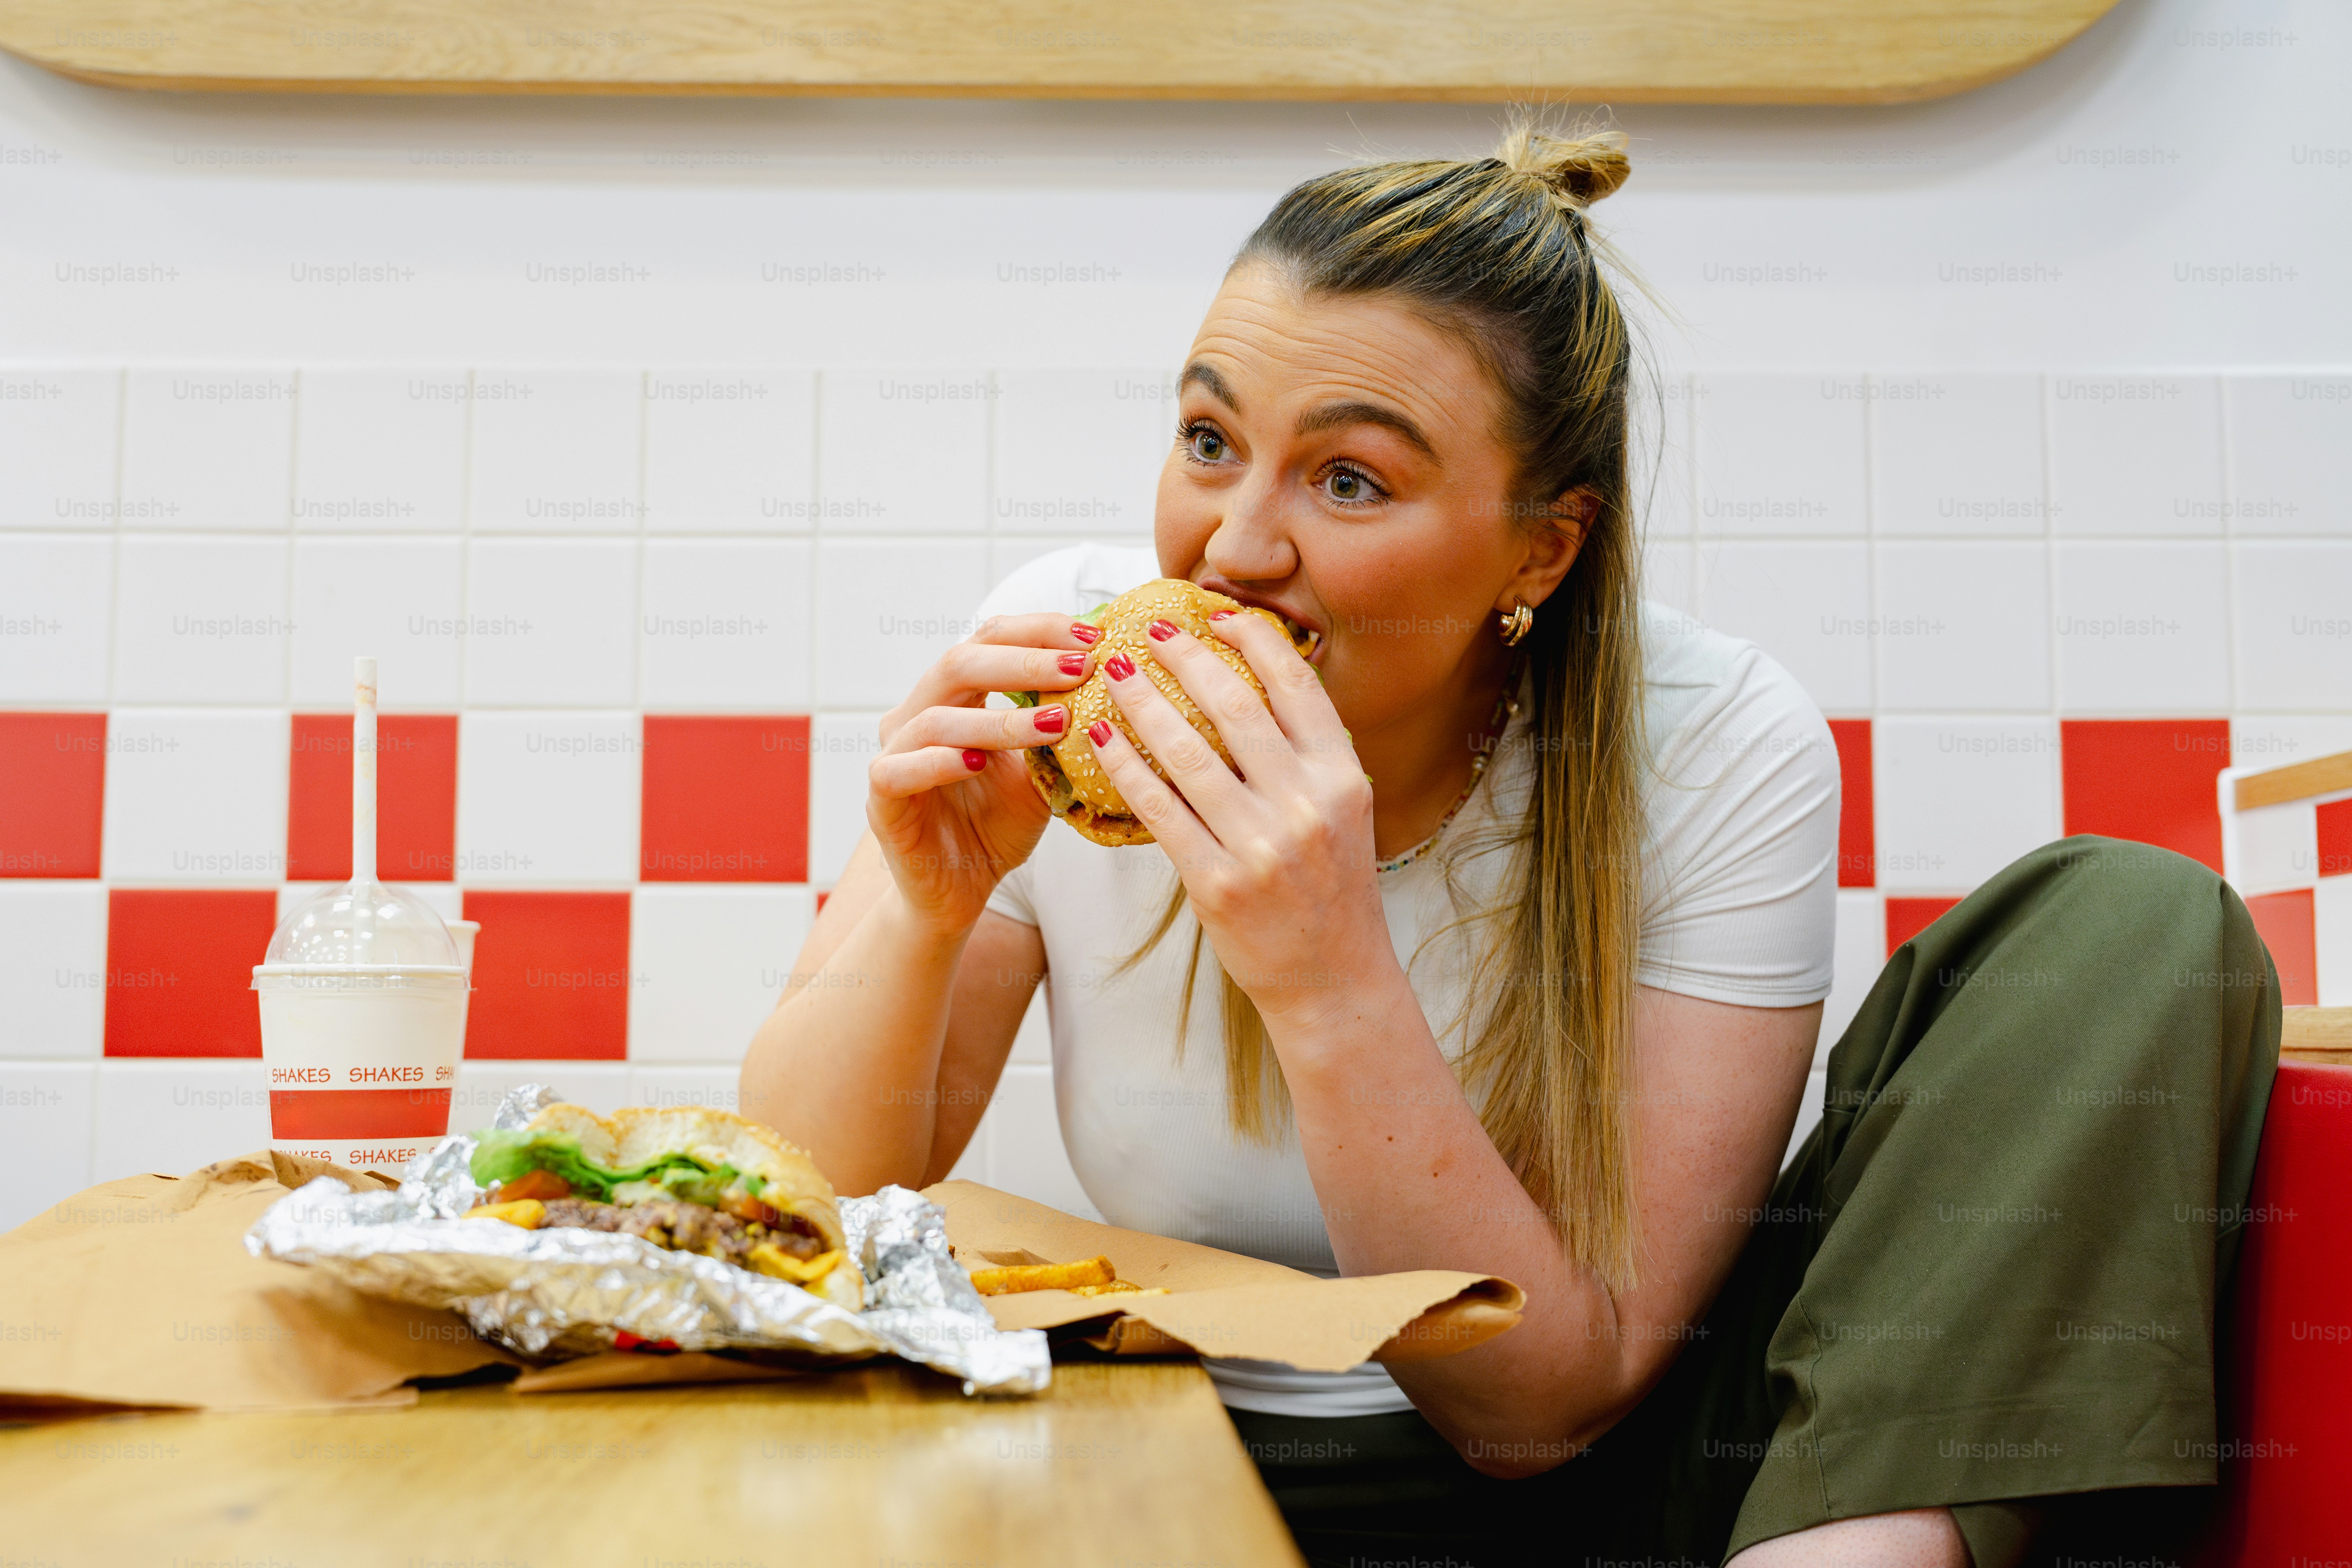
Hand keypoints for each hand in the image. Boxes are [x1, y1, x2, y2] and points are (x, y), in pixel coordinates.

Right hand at [870, 614, 1097, 935]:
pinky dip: (940, 762)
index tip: (1093, 637)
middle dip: (1025, 662)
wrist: (959, 892)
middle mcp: (916, 714)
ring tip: (1056, 723)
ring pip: (936, 718)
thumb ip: (1058, 730)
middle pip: (959, 662)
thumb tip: (1113, 684)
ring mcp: (893, 754)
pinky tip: (979, 762)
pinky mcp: (880, 799)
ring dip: (1000, 719)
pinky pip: (900, 770)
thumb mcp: (1040, 773)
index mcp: (953, 697)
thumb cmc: (996, 825)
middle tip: (1082, 667)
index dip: (1040, 632)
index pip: (989, 640)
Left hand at [1083, 611, 1392, 1033]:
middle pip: (1235, 706)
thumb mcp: (1342, 812)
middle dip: (1187, 658)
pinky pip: (1158, 809)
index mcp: (1342, 778)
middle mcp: (1306, 805)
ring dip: (1144, 703)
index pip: (1296, 685)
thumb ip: (1306, 755)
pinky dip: (1126, 767)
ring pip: (1187, 752)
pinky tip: (1102, 739)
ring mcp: (1261, 846)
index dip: (1253, 640)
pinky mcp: (1217, 884)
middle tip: (1151, 632)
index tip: (1217, 615)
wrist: (1333, 979)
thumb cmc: (1331, 889)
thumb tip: (1255, 681)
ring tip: (1116, 674)